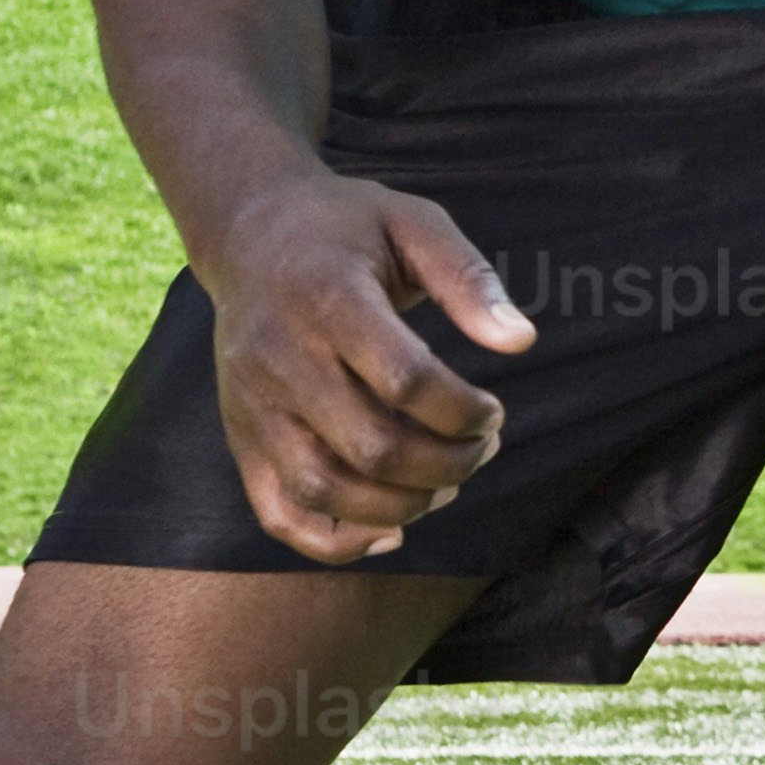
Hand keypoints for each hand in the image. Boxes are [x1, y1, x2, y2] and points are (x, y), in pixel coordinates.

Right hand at [206, 174, 536, 559]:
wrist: (249, 231)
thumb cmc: (345, 228)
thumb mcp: (413, 222)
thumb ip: (468, 278)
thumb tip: (521, 341)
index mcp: (326, 299)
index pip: (404, 379)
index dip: (464, 411)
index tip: (493, 411)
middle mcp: (280, 358)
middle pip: (370, 446)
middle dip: (447, 464)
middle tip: (482, 448)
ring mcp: (254, 404)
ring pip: (323, 489)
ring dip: (401, 506)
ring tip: (445, 484)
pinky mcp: (242, 436)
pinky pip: (279, 513)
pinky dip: (335, 541)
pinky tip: (390, 530)